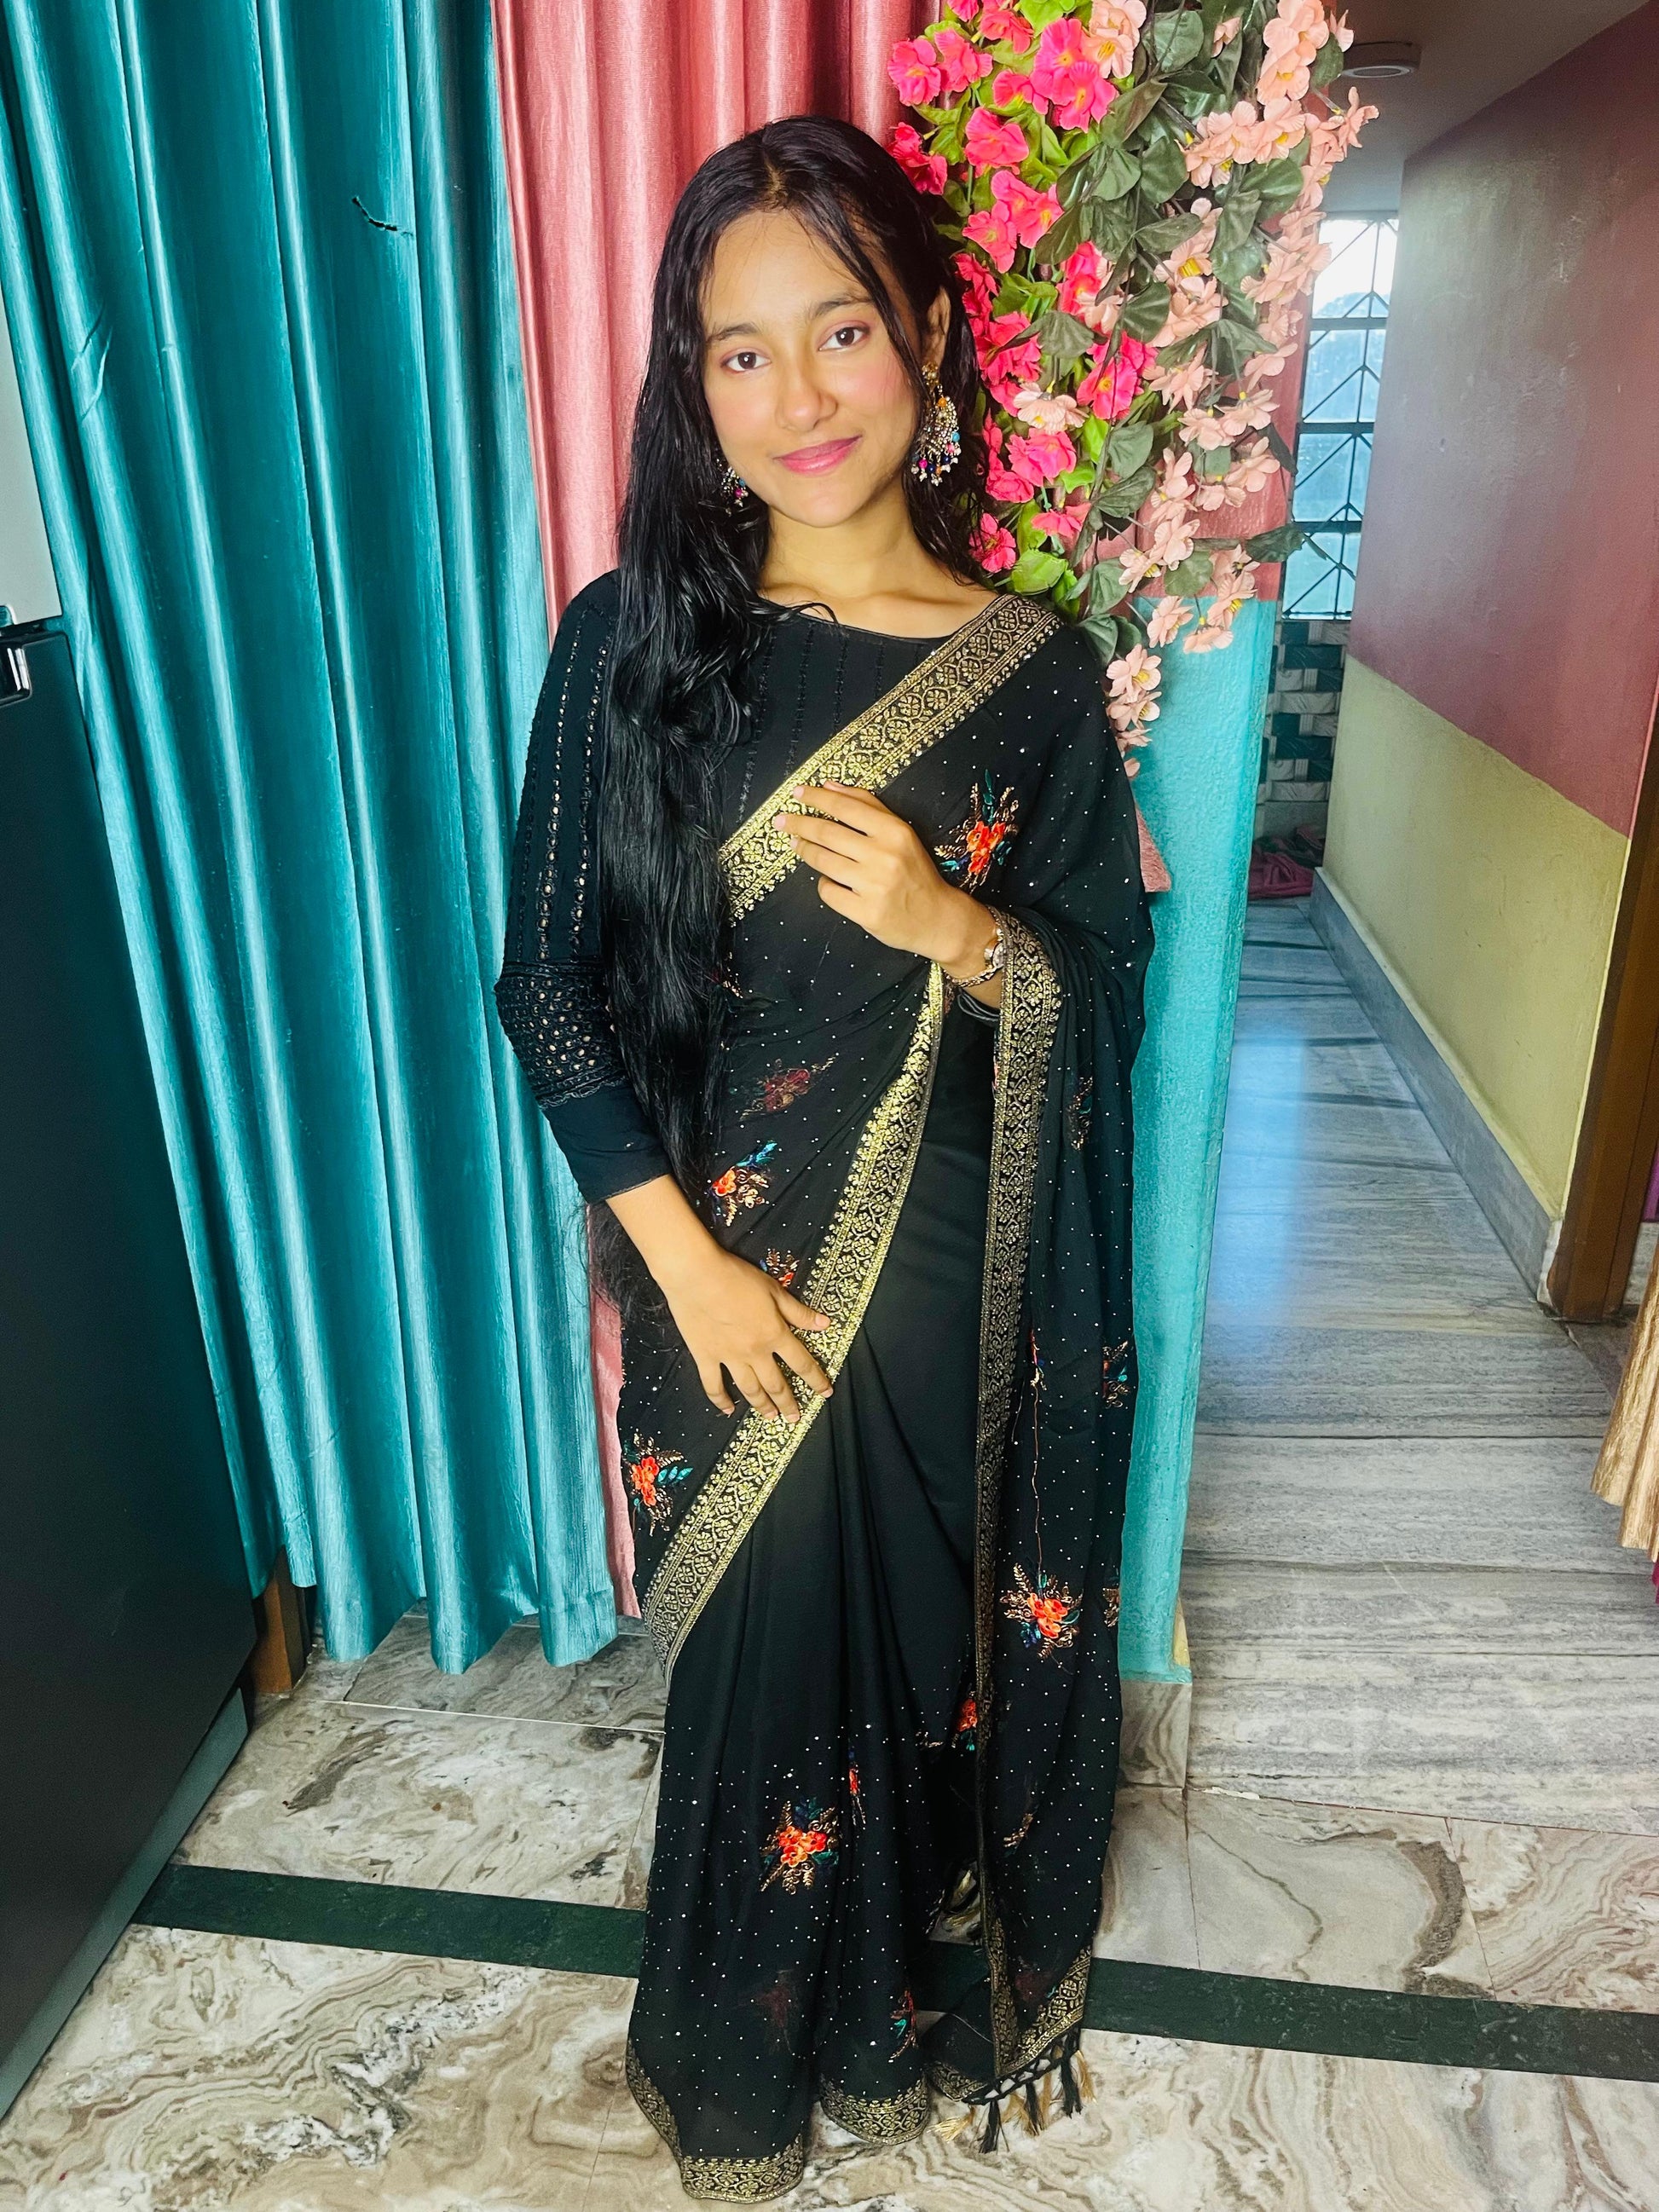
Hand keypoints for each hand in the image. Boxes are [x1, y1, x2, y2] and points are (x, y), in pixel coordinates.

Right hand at [606, 1177, 833, 1422]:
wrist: (696, 1276)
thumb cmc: (737, 1278)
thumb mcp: (774, 1290)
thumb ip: (798, 1311)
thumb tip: (824, 1324)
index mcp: (774, 1334)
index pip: (802, 1363)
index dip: (816, 1379)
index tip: (826, 1392)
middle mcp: (755, 1352)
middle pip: (776, 1383)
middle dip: (788, 1402)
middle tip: (794, 1418)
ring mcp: (729, 1358)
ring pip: (750, 1389)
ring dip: (762, 1405)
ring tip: (771, 1417)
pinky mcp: (705, 1357)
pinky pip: (714, 1385)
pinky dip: (721, 1400)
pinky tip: (728, 1410)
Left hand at [780, 783, 995, 978]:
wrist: (936, 918)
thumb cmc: (916, 872)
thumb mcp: (901, 833)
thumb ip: (867, 806)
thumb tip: (829, 786)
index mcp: (894, 832)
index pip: (846, 807)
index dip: (816, 798)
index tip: (797, 793)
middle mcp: (884, 856)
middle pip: (828, 833)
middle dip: (799, 824)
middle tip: (782, 821)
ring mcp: (873, 886)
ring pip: (823, 861)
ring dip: (806, 851)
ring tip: (798, 845)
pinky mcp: (865, 912)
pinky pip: (829, 892)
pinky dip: (823, 883)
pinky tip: (828, 879)